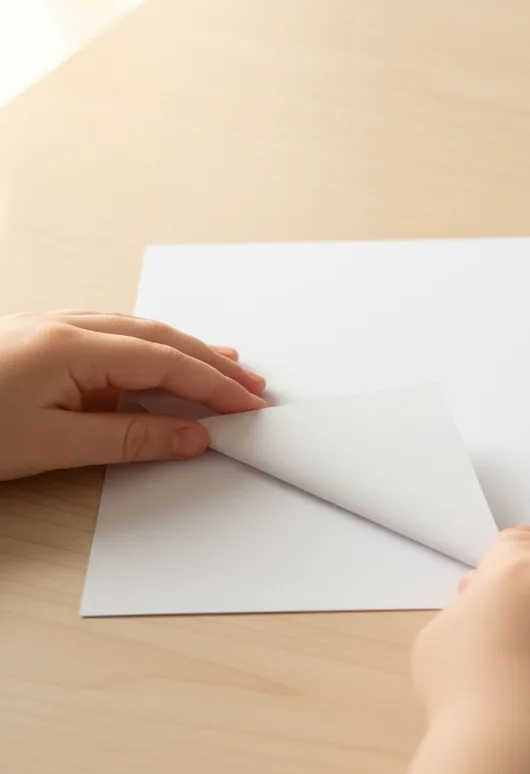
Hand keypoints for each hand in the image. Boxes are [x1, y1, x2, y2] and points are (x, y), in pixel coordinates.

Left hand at [0, 311, 265, 479]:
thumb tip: (192, 436)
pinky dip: (147, 347)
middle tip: (252, 387)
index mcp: (71, 348)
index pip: (165, 363)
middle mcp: (63, 327)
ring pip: (134, 329)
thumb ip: (130, 439)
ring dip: (183, 349)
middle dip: (211, 362)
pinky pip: (107, 333)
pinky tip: (155, 358)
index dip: (214, 385)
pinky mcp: (32, 339)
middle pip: (158, 337)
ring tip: (222, 365)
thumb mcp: (49, 447)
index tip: (249, 405)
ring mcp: (46, 328)